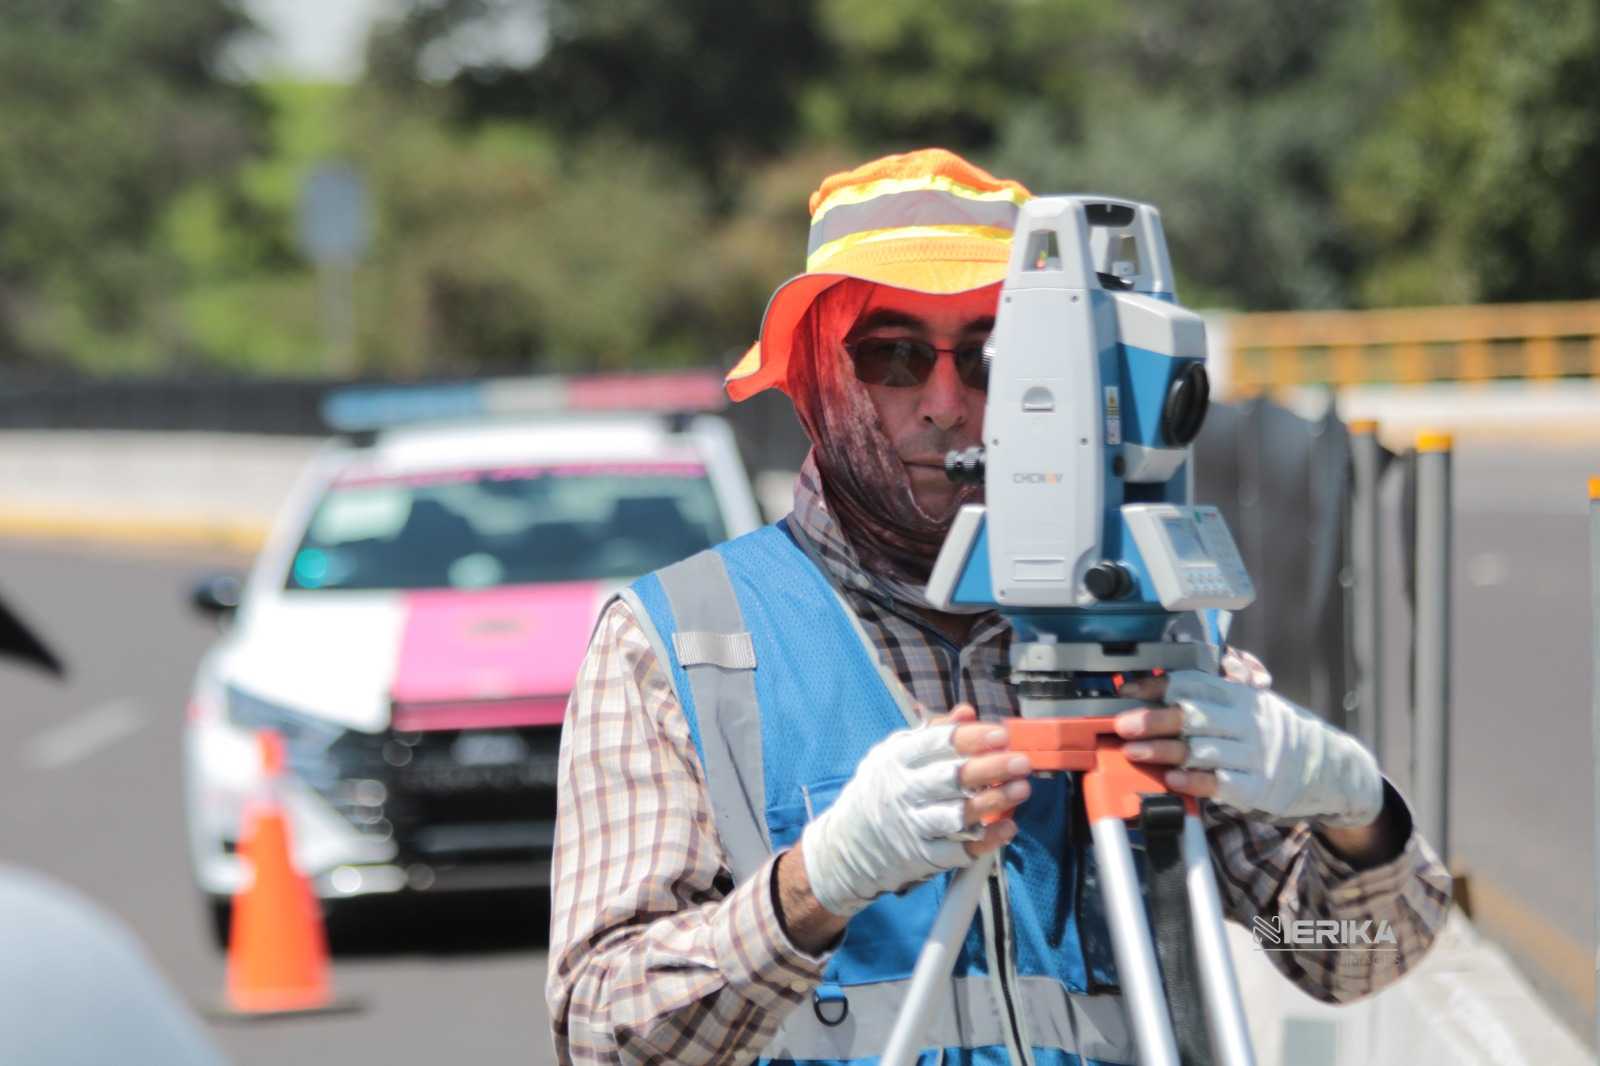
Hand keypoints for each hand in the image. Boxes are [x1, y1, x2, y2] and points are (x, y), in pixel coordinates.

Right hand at [800, 704, 1031, 917]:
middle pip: (953, 777)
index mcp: (896, 760)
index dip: (973, 738)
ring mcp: (914, 826)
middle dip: (992, 768)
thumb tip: (967, 712)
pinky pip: (960, 849)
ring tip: (1021, 789)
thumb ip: (931, 734)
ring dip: (994, 802)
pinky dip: (987, 839)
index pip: (938, 743)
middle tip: (1021, 761)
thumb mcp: (892, 756)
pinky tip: (1008, 827)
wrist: (845, 848)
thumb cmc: (878, 794)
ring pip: (960, 813)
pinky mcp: (923, 857)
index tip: (1001, 734)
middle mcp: (904, 792)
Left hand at [1114, 654, 1382, 826]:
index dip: (1159, 685)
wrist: (1327, 767)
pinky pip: (1222, 784)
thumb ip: (1212, 696)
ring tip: (1134, 752)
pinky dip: (1195, 781)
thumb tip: (1160, 687)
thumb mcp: (1249, 704)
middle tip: (1123, 724)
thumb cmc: (1273, 733)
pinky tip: (1172, 780)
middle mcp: (1247, 723)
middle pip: (1196, 716)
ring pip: (1203, 750)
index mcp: (1241, 697)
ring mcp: (1254, 756)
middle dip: (1155, 718)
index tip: (1128, 690)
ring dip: (1164, 751)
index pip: (1196, 683)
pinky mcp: (1258, 788)